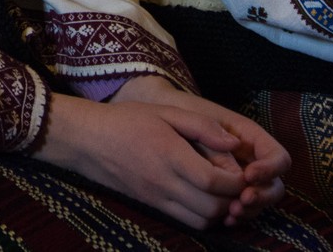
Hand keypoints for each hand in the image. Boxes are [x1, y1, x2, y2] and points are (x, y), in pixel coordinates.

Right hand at [35, 88, 259, 227]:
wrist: (88, 140)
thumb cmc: (127, 120)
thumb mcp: (166, 111)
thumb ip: (203, 126)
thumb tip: (234, 143)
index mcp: (171, 155)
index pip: (214, 181)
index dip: (236, 182)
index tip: (244, 171)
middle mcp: (165, 182)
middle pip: (212, 207)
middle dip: (233, 199)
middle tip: (239, 184)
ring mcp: (157, 198)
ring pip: (201, 220)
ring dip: (219, 211)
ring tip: (224, 193)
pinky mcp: (152, 206)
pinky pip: (186, 221)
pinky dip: (202, 216)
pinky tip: (204, 199)